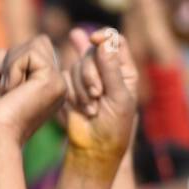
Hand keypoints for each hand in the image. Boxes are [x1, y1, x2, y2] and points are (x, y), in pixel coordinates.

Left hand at [0, 36, 67, 149]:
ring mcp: (58, 83)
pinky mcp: (54, 81)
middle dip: (12, 60)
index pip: (30, 53)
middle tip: (5, 91)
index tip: (2, 95)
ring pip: (37, 43)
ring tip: (8, 92)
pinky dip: (13, 68)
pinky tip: (11, 92)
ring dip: (12, 64)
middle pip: (37, 42)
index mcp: (44, 88)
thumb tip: (2, 51)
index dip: (8, 65)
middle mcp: (56, 84)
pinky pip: (31, 52)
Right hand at [61, 28, 137, 170]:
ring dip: (82, 88)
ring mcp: (87, 81)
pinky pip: (65, 79)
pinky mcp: (70, 91)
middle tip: (97, 94)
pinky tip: (80, 109)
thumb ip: (111, 69)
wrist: (93, 151)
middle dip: (91, 73)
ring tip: (91, 109)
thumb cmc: (114, 128)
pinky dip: (71, 94)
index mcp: (123, 71)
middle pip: (92, 53)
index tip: (94, 39)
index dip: (104, 37)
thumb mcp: (119, 97)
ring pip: (77, 66)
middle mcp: (105, 72)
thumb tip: (104, 42)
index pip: (115, 41)